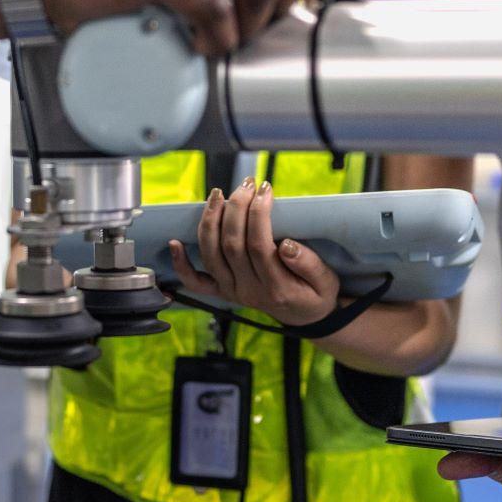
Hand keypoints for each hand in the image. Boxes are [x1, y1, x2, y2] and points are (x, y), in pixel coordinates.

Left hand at [169, 179, 340, 325]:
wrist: (305, 317)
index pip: (260, 245)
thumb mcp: (326, 282)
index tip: (266, 189)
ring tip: (218, 194)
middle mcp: (250, 291)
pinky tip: (175, 243)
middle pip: (232, 245)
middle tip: (247, 184)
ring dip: (211, 221)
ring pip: (211, 255)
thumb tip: (287, 246)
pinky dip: (181, 264)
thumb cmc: (316, 294)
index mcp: (278, 288)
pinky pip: (196, 282)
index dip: (259, 213)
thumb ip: (309, 265)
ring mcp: (232, 291)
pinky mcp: (222, 292)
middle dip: (237, 208)